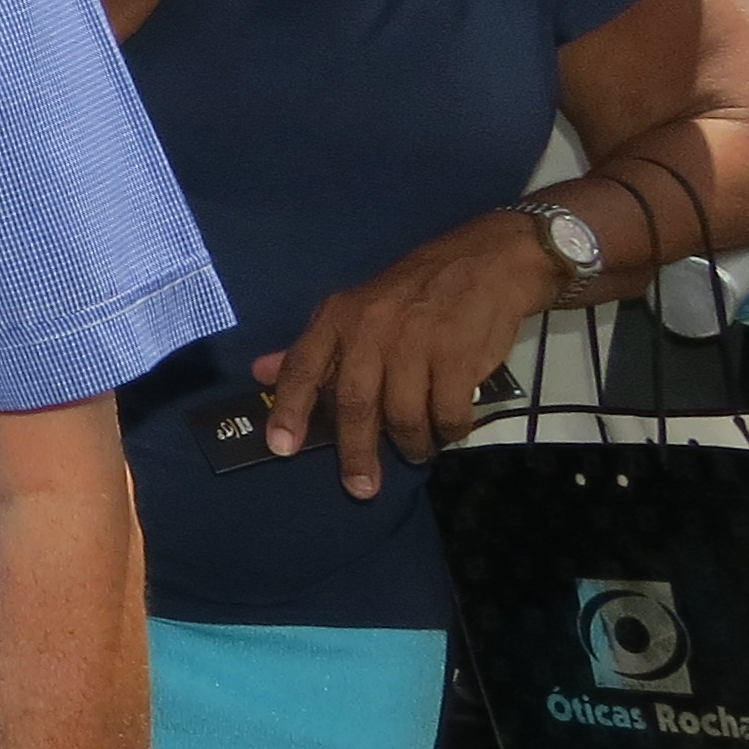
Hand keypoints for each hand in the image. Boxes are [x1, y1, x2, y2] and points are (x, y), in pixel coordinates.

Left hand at [255, 216, 555, 497]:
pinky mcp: (457, 355)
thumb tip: (262, 373)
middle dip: (356, 451)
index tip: (281, 448)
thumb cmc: (415, 292)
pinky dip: (449, 429)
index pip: (303, 365)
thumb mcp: (357, 308)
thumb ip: (313, 349)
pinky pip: (447, 413)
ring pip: (403, 415)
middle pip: (354, 403)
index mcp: (339, 316)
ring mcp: (415, 341)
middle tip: (361, 486)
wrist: (486, 262)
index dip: (289, 409)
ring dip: (411, 443)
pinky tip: (451, 428)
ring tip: (417, 449)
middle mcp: (371, 328)